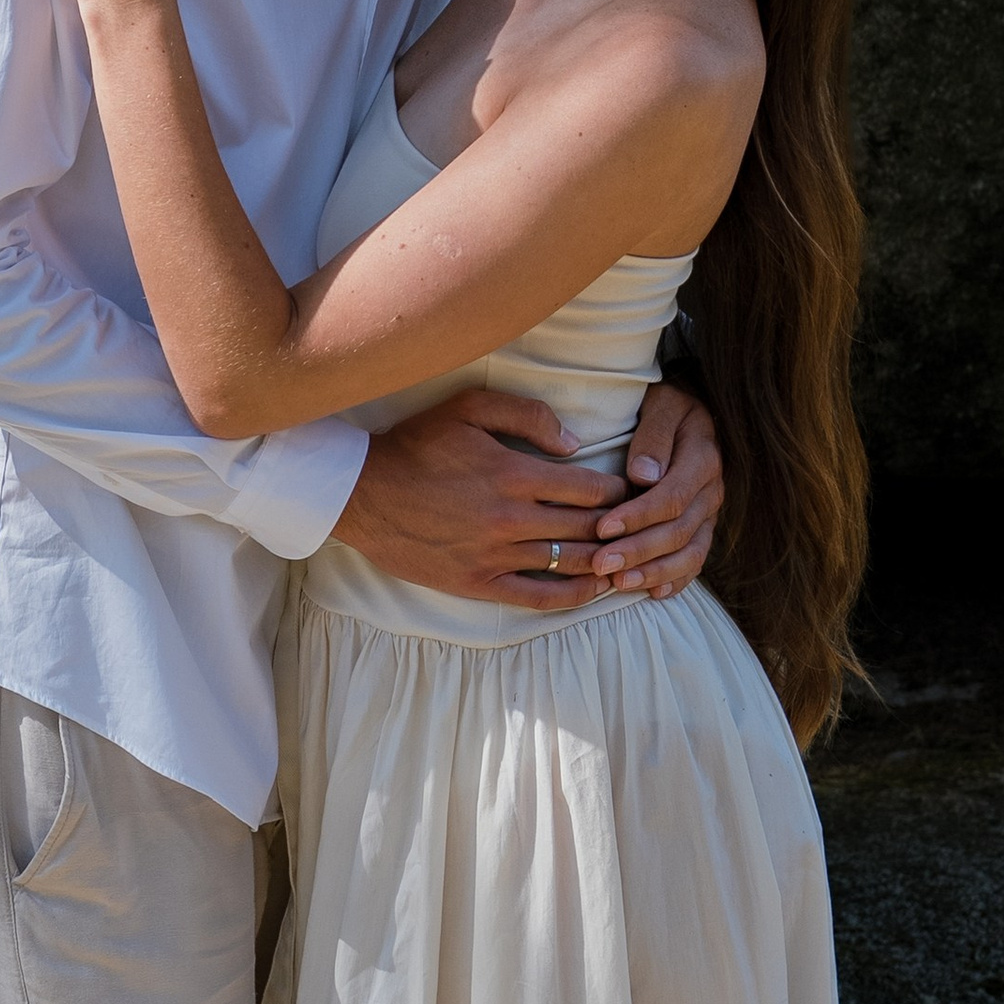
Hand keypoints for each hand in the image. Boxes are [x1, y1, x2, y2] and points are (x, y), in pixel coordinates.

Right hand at [333, 389, 629, 609]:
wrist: (361, 493)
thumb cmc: (416, 444)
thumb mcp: (468, 408)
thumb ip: (527, 416)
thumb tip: (576, 443)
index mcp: (513, 473)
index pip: (591, 488)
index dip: (621, 491)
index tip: (634, 491)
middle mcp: (510, 518)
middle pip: (588, 527)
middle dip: (622, 527)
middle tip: (641, 526)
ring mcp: (494, 555)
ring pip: (570, 562)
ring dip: (607, 560)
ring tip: (630, 556)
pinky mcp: (477, 582)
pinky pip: (538, 596)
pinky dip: (573, 596)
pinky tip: (596, 590)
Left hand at [586, 379, 722, 599]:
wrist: (690, 413)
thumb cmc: (667, 405)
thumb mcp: (661, 404)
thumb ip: (654, 435)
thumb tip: (643, 475)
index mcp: (703, 459)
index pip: (672, 498)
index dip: (638, 517)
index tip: (602, 528)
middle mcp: (711, 491)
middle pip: (678, 531)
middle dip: (639, 551)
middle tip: (601, 565)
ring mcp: (710, 514)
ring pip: (690, 553)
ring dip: (655, 572)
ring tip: (620, 583)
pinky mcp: (704, 528)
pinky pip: (696, 561)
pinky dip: (676, 580)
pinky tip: (652, 594)